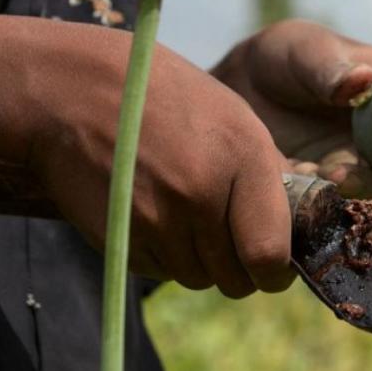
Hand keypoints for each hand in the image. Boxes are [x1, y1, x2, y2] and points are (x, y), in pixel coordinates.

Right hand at [0, 18, 295, 296]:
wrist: (76, 93)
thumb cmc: (166, 99)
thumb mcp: (234, 117)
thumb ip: (267, 172)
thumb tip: (294, 226)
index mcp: (244, 157)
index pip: (270, 253)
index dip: (277, 271)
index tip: (275, 268)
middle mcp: (202, 193)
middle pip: (236, 278)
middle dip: (241, 271)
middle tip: (234, 246)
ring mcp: (158, 219)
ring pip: (198, 278)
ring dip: (202, 262)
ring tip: (190, 218)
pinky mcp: (121, 237)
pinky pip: (160, 271)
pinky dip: (166, 256)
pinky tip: (157, 216)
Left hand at [211, 19, 371, 192]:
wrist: (240, 87)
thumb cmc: (284, 56)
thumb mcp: (304, 51)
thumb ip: (331, 68)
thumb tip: (363, 80)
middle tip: (343, 178)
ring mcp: (365, 163)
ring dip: (349, 191)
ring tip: (309, 171)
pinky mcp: (335, 187)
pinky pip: (341, 205)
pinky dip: (320, 200)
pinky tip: (292, 177)